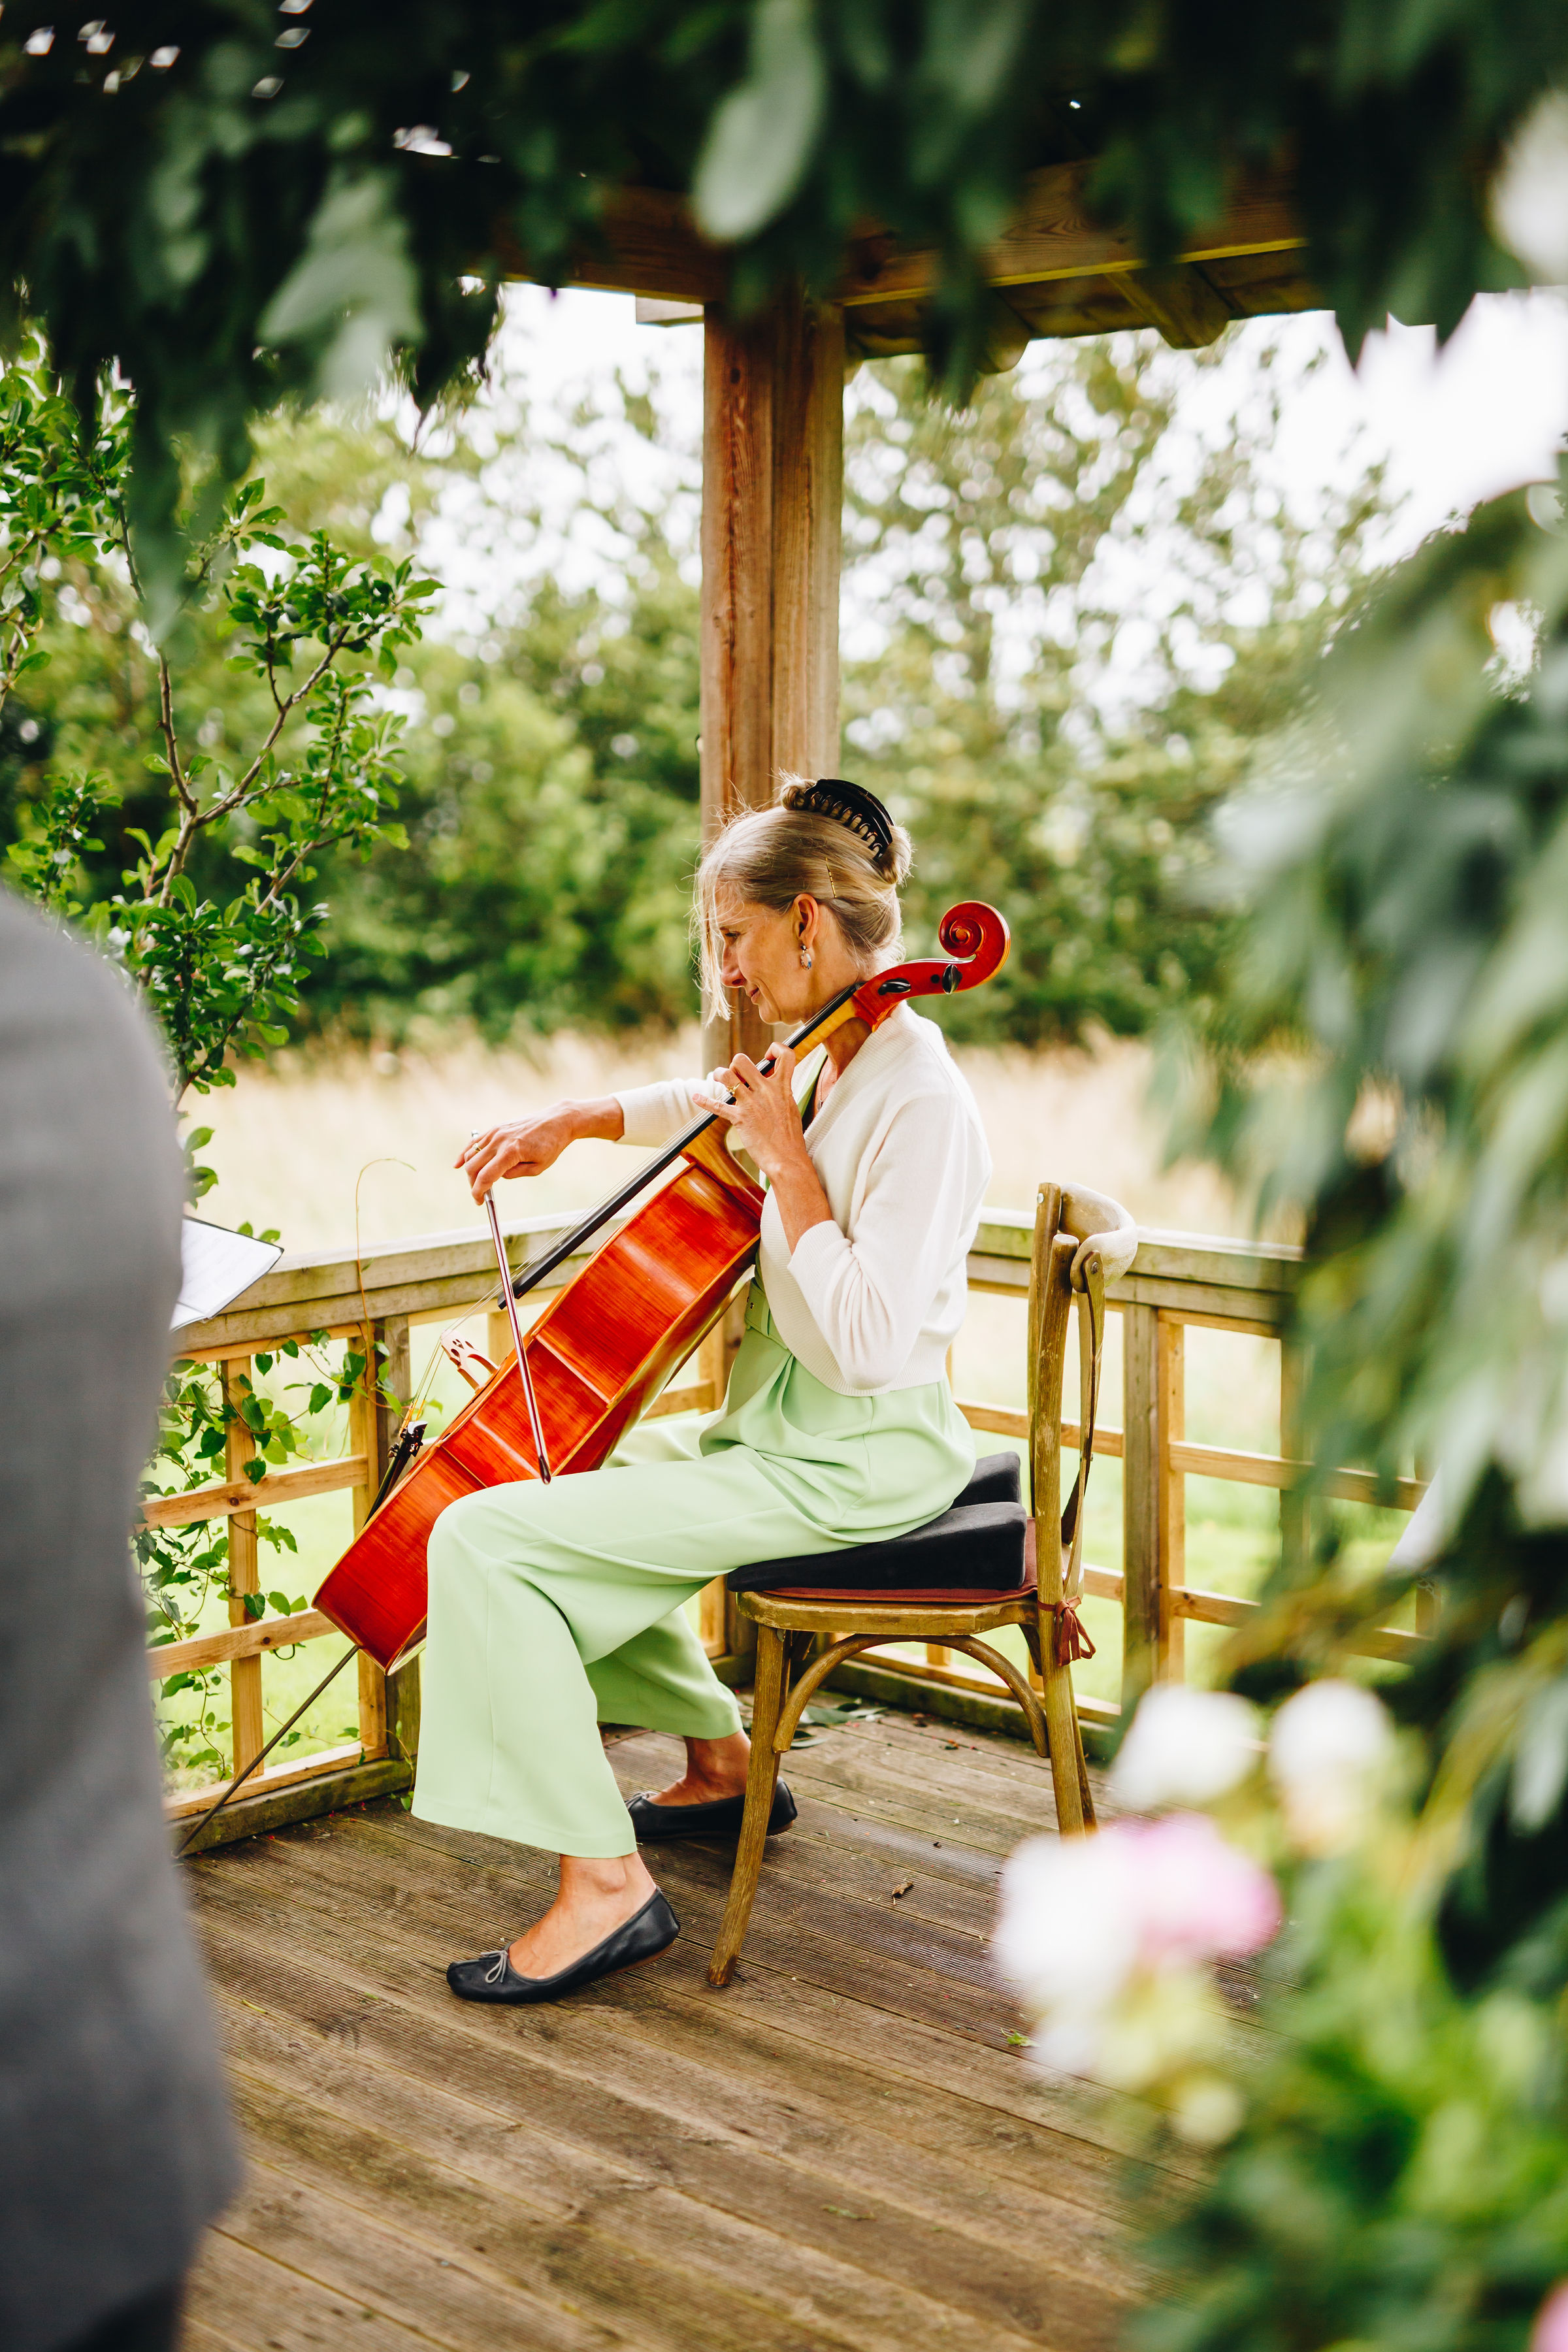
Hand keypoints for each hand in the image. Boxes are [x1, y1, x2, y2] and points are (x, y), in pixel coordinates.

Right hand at [457, 1101, 611, 1202]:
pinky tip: (458, 1164)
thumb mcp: (538, 1168)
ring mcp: (496, 1132)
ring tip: (475, 1182)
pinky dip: (465, 1153)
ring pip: (471, 1154)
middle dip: (473, 1183)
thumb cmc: (551, 1145)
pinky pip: (474, 1142)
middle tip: (479, 1194)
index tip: (479, 1201)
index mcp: (511, 1152)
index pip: (486, 1176)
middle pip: (473, 1166)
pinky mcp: (496, 1128)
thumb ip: (514, 1174)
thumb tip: (497, 1177)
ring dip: (469, 1171)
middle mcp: (500, 1140)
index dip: (478, 1191)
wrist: (556, 1121)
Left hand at [697, 1048, 807, 1185]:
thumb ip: (780, 1092)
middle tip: (736, 1074)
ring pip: (726, 1076)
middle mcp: (766, 1091)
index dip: (776, 1049)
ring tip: (718, 1078)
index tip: (768, 1056)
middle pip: (743, 1060)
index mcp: (783, 1087)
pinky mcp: (739, 1118)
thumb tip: (771, 1083)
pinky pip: (717, 1106)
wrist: (787, 1159)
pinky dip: (704, 1101)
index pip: (786, 1055)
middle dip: (735, 1064)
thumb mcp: (791, 1107)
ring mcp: (752, 1103)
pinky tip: (696, 1097)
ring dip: (719, 1074)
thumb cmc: (790, 1138)